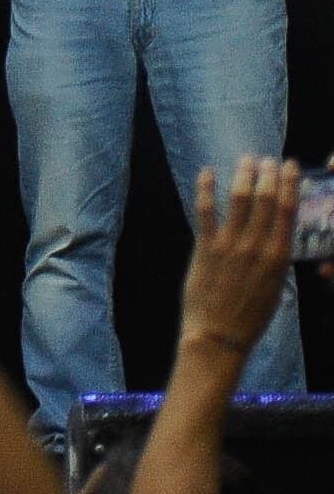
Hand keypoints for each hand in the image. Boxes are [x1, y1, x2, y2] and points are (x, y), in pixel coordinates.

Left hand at [180, 155, 296, 360]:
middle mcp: (256, 247)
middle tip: (268, 158)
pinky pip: (205, 212)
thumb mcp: (275, 287)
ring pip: (239, 201)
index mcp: (279, 257)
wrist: (219, 335)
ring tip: (246, 159)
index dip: (289, 185)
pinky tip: (206, 172)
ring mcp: (229, 246)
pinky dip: (206, 188)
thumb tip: (278, 236)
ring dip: (243, 176)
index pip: (288, 212)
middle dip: (268, 175)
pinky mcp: (204, 248)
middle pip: (266, 201)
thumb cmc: (250, 315)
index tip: (290, 167)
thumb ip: (276, 259)